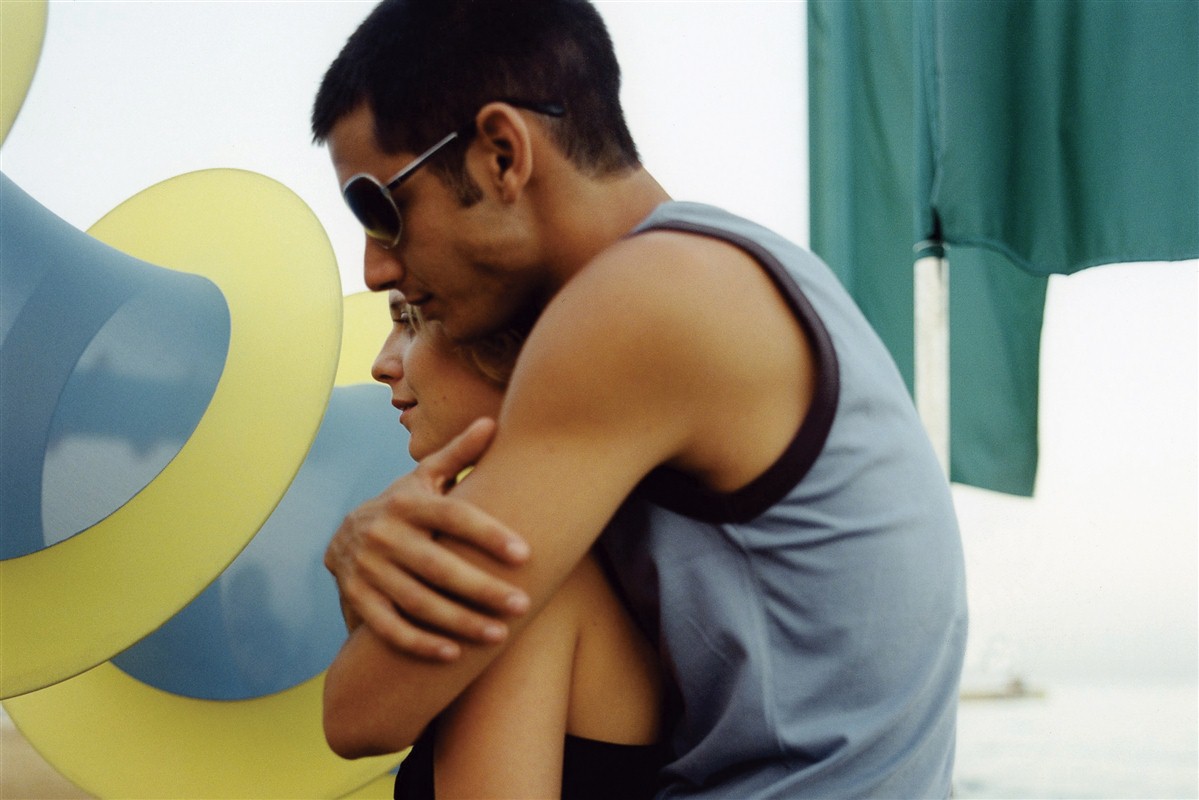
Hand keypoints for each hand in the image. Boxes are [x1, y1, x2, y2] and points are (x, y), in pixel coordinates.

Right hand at [326, 418, 530, 659]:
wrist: (344, 538)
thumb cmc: (404, 507)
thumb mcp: (423, 479)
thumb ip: (458, 454)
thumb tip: (493, 422)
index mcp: (407, 502)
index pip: (454, 517)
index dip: (489, 534)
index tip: (526, 554)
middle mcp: (384, 534)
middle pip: (439, 566)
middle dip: (482, 588)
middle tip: (522, 604)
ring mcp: (367, 569)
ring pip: (417, 601)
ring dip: (459, 621)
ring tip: (499, 635)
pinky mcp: (356, 599)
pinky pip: (389, 627)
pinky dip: (420, 643)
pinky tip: (454, 655)